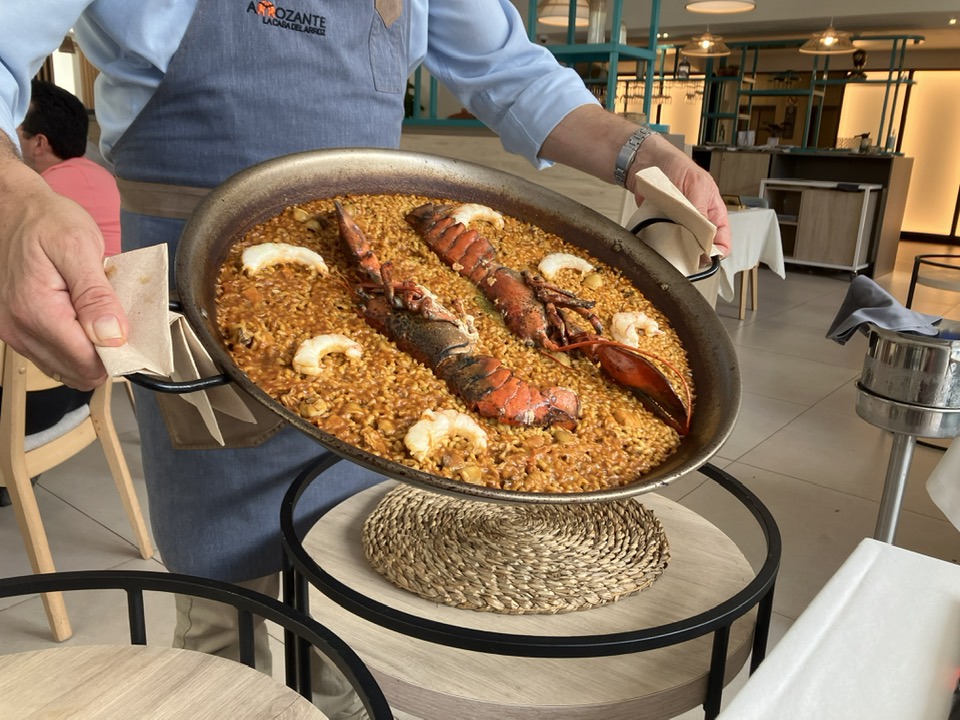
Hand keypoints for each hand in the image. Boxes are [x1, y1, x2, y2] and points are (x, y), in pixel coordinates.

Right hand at [0, 158, 127, 389]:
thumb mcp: (80, 247)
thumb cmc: (46, 222)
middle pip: (78, 371)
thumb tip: (113, 336)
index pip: (87, 361)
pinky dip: (75, 347)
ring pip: (67, 369)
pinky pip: (54, 357)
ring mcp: (16, 333)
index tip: (132, 333)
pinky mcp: (18, 330)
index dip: (117, 354)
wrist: (13, 209)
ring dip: (91, 353)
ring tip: (100, 318)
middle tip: (119, 322)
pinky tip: (85, 323)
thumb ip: (97, 296)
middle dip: (106, 355)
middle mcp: (20, 329)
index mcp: (37, 311)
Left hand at [634, 135, 731, 257]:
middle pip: (701, 247)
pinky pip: (663, 239)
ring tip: (671, 247)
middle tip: (687, 256)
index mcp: (712, 210)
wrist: (646, 162)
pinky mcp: (661, 224)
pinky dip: (660, 242)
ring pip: (681, 246)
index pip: (722, 238)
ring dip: (676, 248)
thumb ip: (701, 212)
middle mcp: (696, 220)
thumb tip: (706, 236)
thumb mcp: (696, 186)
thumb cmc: (675, 165)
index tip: (707, 258)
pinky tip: (657, 241)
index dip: (717, 251)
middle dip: (695, 253)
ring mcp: (678, 223)